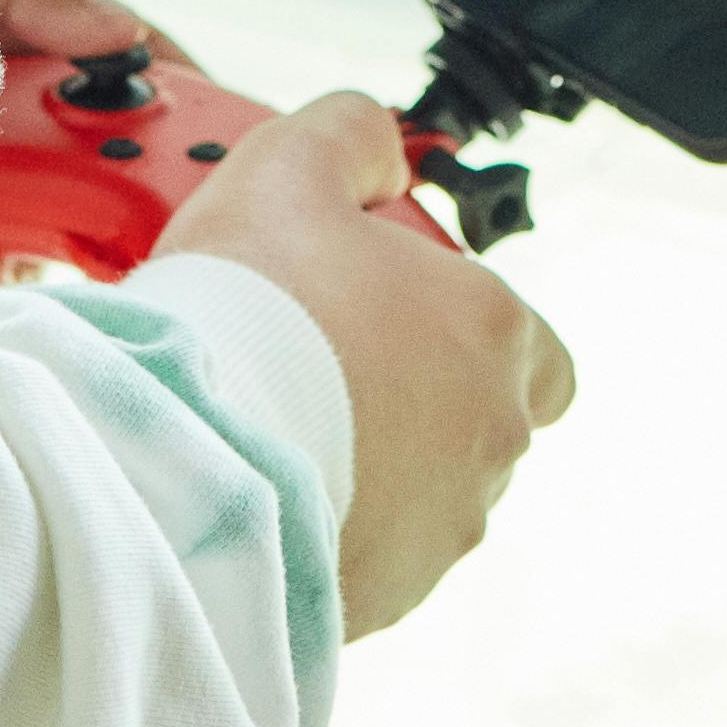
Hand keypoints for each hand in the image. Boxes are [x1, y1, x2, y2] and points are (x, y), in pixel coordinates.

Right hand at [156, 92, 572, 636]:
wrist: (194, 457)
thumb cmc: (252, 312)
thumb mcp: (291, 164)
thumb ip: (350, 135)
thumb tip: (378, 149)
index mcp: (492, 334)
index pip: (532, 343)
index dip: (463, 322)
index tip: (388, 307)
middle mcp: (491, 436)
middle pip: (471, 416)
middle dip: (407, 395)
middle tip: (318, 366)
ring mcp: (445, 524)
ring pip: (422, 490)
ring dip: (366, 462)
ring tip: (275, 427)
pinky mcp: (390, 591)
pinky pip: (369, 553)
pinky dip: (327, 526)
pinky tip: (261, 489)